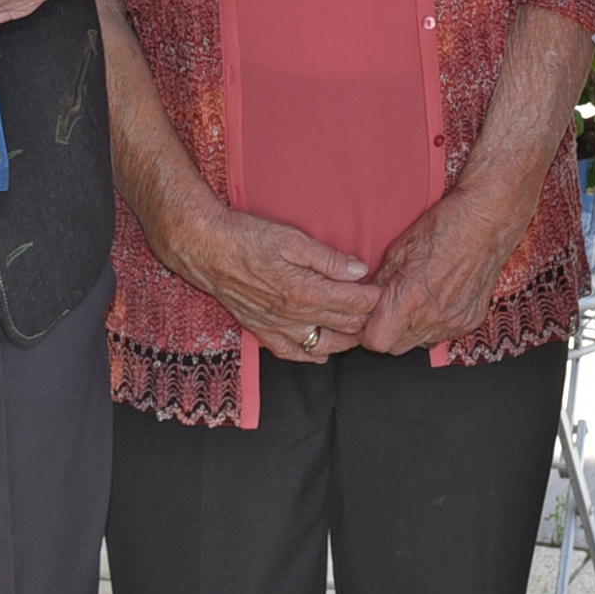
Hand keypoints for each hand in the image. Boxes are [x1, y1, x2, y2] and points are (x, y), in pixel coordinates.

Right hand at [162, 202, 380, 365]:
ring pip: (323, 344)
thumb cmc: (247, 237)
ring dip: (346, 340)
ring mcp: (276, 326)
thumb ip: (327, 258)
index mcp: (304, 291)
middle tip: (382, 312)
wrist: (205, 248)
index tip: (388, 293)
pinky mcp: (260, 329)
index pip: (352, 303)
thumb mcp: (292, 238)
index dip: (374, 299)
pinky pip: (291, 352)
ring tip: (361, 332)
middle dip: (366, 320)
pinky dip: (311, 356)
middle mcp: (293, 315)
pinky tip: (323, 353)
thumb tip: (358, 269)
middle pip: (343, 326)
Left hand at [363, 171, 543, 353]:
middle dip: (386, 331)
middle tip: (387, 308)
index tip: (367, 317)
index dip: (366, 330)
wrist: (486, 221)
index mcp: (410, 300)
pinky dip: (436, 323)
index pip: (375, 341)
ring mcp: (454, 321)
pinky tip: (437, 300)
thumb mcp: (398, 249)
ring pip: (420, 343)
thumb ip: (380, 281)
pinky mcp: (471, 320)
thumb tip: (367, 297)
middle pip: (395, 347)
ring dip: (411, 329)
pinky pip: (444, 334)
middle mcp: (433, 317)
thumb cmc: (445, 228)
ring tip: (414, 301)